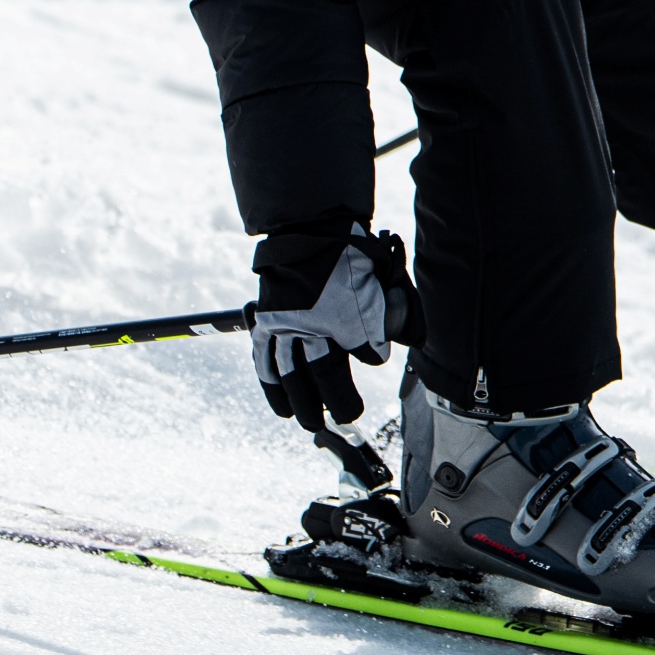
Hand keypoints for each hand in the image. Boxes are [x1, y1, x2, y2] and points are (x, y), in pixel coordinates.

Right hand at [246, 224, 425, 433]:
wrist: (311, 232)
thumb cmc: (349, 259)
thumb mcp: (378, 287)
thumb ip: (388, 321)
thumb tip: (387, 352)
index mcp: (342, 314)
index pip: (358, 357)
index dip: (361, 373)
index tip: (366, 383)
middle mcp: (311, 324)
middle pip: (323, 376)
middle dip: (337, 402)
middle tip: (349, 417)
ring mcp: (286, 324)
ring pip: (293, 375)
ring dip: (303, 404)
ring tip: (312, 423)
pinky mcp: (267, 322)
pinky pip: (266, 362)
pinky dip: (274, 388)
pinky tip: (282, 410)